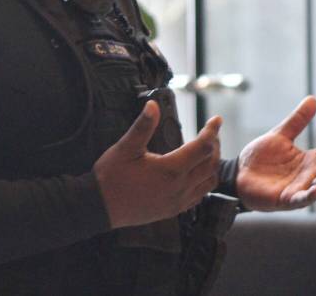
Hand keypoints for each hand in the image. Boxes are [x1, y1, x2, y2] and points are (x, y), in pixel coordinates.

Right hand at [94, 100, 222, 228]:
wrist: (100, 208)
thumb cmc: (111, 177)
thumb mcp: (125, 148)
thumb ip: (143, 126)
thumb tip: (153, 105)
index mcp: (170, 169)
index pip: (202, 147)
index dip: (211, 131)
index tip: (216, 119)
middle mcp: (179, 187)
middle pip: (210, 164)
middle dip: (215, 145)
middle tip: (212, 132)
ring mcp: (178, 201)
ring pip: (209, 182)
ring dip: (212, 165)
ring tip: (208, 151)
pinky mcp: (173, 210)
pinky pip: (199, 196)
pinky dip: (205, 182)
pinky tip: (197, 174)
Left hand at [235, 96, 315, 211]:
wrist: (238, 174)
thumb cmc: (261, 158)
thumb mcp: (280, 135)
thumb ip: (297, 121)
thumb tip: (313, 99)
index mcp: (310, 159)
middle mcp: (310, 175)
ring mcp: (301, 188)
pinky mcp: (287, 200)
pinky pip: (303, 200)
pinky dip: (312, 195)